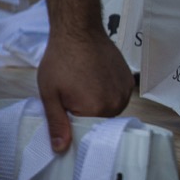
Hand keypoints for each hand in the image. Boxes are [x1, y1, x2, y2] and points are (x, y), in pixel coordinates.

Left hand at [36, 29, 133, 152]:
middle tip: (72, 96)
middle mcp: (115, 103)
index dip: (72, 124)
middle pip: (99, 121)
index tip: (65, 112)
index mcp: (96, 109)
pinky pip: (118, 97)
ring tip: (84, 86)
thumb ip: (57, 123)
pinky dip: (108, 93)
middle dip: (85, 114)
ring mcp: (125, 91)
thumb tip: (61, 149)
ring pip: (110, 110)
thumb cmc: (61, 59)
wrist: (79, 31)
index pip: (85, 131)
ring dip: (98, 104)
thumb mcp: (50, 94)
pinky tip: (96, 79)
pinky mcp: (129, 81)